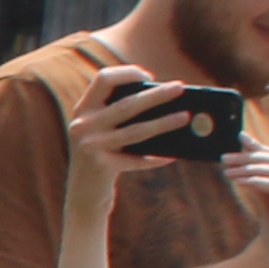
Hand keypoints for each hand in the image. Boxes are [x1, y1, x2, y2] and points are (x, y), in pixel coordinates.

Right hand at [53, 61, 199, 227]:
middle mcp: (82, 125)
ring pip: (135, 131)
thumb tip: (167, 101)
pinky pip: (136, 160)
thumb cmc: (104, 155)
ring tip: (185, 117)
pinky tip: (172, 156)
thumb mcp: (104, 130)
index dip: (128, 73)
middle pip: (126, 104)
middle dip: (156, 95)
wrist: (83, 194)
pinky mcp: (100, 167)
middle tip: (180, 88)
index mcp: (83, 109)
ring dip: (163, 123)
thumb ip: (121, 114)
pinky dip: (155, 158)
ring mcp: (89, 146)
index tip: (150, 77)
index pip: (104, 78)